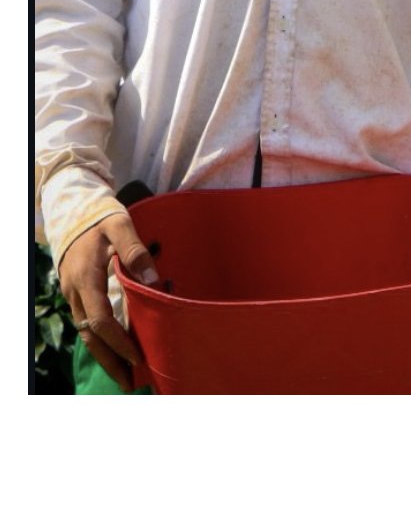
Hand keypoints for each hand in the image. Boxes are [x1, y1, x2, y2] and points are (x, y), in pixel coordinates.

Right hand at [58, 213, 160, 390]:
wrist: (75, 211)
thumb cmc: (102, 219)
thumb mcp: (121, 226)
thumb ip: (135, 251)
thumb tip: (154, 281)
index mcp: (86, 279)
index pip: (101, 320)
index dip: (119, 342)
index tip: (137, 357)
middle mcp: (75, 293)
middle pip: (91, 336)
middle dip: (110, 362)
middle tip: (129, 383)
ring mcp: (72, 295)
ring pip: (86, 334)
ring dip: (104, 356)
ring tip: (124, 376)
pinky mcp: (75, 294)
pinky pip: (85, 324)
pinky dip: (99, 341)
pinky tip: (114, 350)